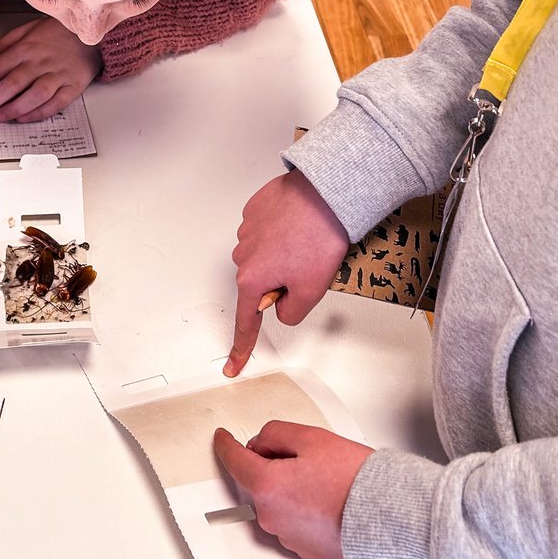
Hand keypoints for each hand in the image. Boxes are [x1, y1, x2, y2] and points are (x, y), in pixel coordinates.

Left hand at [0, 18, 101, 122]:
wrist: (89, 34)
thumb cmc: (54, 34)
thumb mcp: (23, 32)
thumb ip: (1, 47)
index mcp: (25, 46)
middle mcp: (40, 61)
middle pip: (11, 83)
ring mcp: (58, 74)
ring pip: (34, 94)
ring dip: (14, 108)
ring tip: (0, 117)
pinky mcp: (73, 86)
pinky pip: (55, 103)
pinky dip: (39, 112)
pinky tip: (24, 118)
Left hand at [213, 421, 371, 558]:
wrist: (387, 520)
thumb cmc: (354, 481)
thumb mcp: (312, 438)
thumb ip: (277, 434)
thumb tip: (261, 443)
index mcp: (266, 487)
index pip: (234, 461)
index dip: (226, 445)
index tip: (223, 438)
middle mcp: (271, 517)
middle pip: (259, 481)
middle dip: (273, 465)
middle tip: (306, 454)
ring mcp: (288, 537)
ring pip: (279, 502)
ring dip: (291, 488)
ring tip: (327, 479)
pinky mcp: (306, 550)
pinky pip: (296, 522)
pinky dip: (305, 508)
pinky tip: (330, 499)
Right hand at [225, 169, 349, 376]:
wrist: (324, 193)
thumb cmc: (318, 237)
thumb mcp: (311, 290)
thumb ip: (291, 311)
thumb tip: (281, 309)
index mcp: (252, 278)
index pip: (246, 321)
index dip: (241, 347)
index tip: (233, 365)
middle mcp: (243, 253)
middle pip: (261, 283)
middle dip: (281, 282)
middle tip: (309, 268)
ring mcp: (247, 229)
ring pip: (265, 255)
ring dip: (282, 255)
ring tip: (308, 241)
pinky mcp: (257, 209)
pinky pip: (266, 230)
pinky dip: (281, 233)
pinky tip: (299, 225)